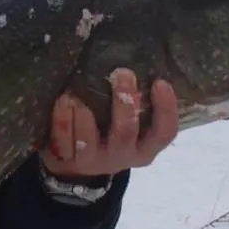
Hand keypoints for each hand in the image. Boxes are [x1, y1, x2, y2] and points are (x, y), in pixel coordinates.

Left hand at [39, 69, 177, 179]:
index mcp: (144, 148)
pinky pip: (63, 141)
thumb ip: (136, 104)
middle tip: (122, 73)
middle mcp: (121, 156)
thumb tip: (139, 62)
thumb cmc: (110, 133)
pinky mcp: (67, 159)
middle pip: (126, 132)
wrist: (77, 166)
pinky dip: (62, 120)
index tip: (161, 82)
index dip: (166, 110)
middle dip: (125, 102)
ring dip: (83, 115)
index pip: (164, 133)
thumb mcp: (130, 125)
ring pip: (89, 140)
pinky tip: (63, 100)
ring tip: (78, 92)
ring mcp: (93, 160)